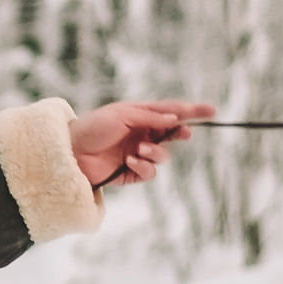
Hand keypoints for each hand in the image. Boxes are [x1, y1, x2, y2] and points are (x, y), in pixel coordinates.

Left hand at [66, 99, 210, 190]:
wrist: (70, 151)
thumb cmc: (93, 127)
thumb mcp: (122, 114)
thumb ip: (150, 117)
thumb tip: (176, 118)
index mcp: (141, 115)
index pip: (171, 112)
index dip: (192, 111)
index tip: (212, 111)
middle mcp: (142, 134)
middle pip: (173, 135)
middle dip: (180, 134)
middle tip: (183, 133)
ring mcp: (138, 153)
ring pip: (163, 156)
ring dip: (156, 152)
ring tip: (139, 149)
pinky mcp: (131, 172)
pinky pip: (149, 172)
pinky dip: (143, 166)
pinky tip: (129, 161)